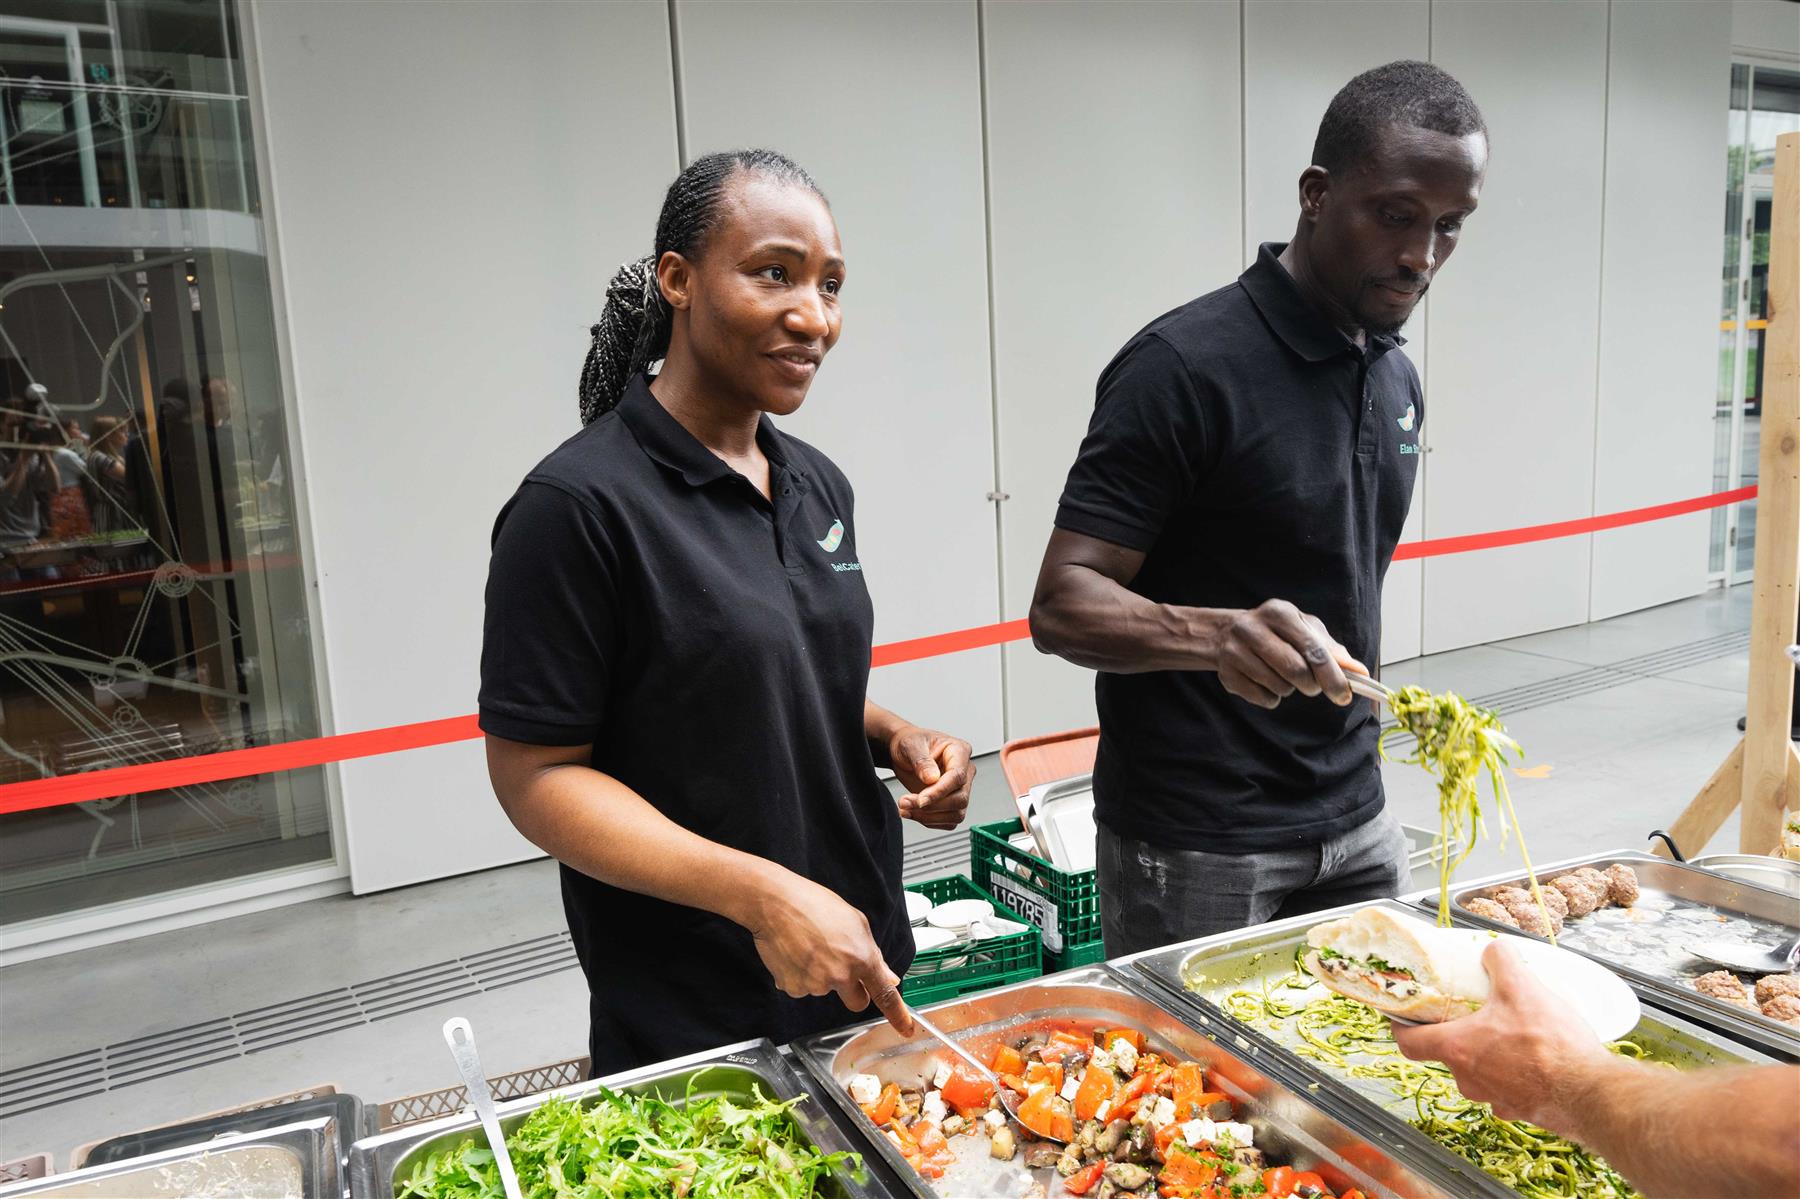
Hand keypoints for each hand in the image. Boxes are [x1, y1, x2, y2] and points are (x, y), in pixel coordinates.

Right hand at [744, 869, 914, 1037]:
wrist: (775, 904)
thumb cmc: (815, 904)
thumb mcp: (856, 921)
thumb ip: (873, 954)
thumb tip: (888, 977)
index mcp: (862, 958)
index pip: (885, 995)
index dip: (898, 1015)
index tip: (905, 1028)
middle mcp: (841, 976)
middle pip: (856, 1002)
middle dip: (853, 991)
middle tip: (840, 966)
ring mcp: (816, 985)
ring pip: (826, 990)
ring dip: (822, 976)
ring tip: (810, 947)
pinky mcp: (793, 988)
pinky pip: (803, 988)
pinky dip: (800, 976)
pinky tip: (796, 954)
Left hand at [889, 726, 973, 830]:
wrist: (902, 753)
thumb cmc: (909, 743)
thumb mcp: (910, 746)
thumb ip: (922, 761)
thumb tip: (932, 778)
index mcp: (959, 751)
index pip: (957, 776)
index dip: (940, 791)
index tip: (920, 800)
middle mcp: (964, 770)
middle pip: (960, 798)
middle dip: (932, 806)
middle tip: (905, 802)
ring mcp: (960, 788)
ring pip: (956, 813)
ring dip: (928, 817)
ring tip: (905, 808)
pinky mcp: (952, 802)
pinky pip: (948, 820)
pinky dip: (929, 821)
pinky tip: (912, 812)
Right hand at [1207, 599, 1362, 708]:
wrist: (1224, 633)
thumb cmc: (1274, 631)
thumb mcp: (1301, 628)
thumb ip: (1330, 648)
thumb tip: (1358, 671)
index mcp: (1279, 613)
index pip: (1313, 649)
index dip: (1332, 676)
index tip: (1344, 695)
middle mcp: (1253, 629)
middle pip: (1296, 671)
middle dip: (1311, 685)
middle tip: (1311, 685)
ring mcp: (1235, 652)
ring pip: (1279, 687)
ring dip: (1289, 689)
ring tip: (1281, 676)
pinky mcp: (1227, 675)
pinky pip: (1262, 699)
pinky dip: (1272, 698)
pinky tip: (1265, 682)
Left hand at [1390, 941, 1609, 1126]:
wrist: (1590, 1092)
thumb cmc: (1550, 1046)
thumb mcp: (1521, 986)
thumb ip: (1501, 960)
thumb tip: (1494, 948)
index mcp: (1456, 1049)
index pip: (1408, 1043)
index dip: (1401, 1027)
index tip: (1403, 1016)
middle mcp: (1468, 1079)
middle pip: (1447, 1054)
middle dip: (1457, 1033)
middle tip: (1471, 1013)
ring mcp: (1494, 1099)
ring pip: (1479, 1072)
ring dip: (1488, 1053)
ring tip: (1510, 1032)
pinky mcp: (1521, 1110)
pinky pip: (1508, 1088)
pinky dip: (1514, 1073)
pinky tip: (1534, 1057)